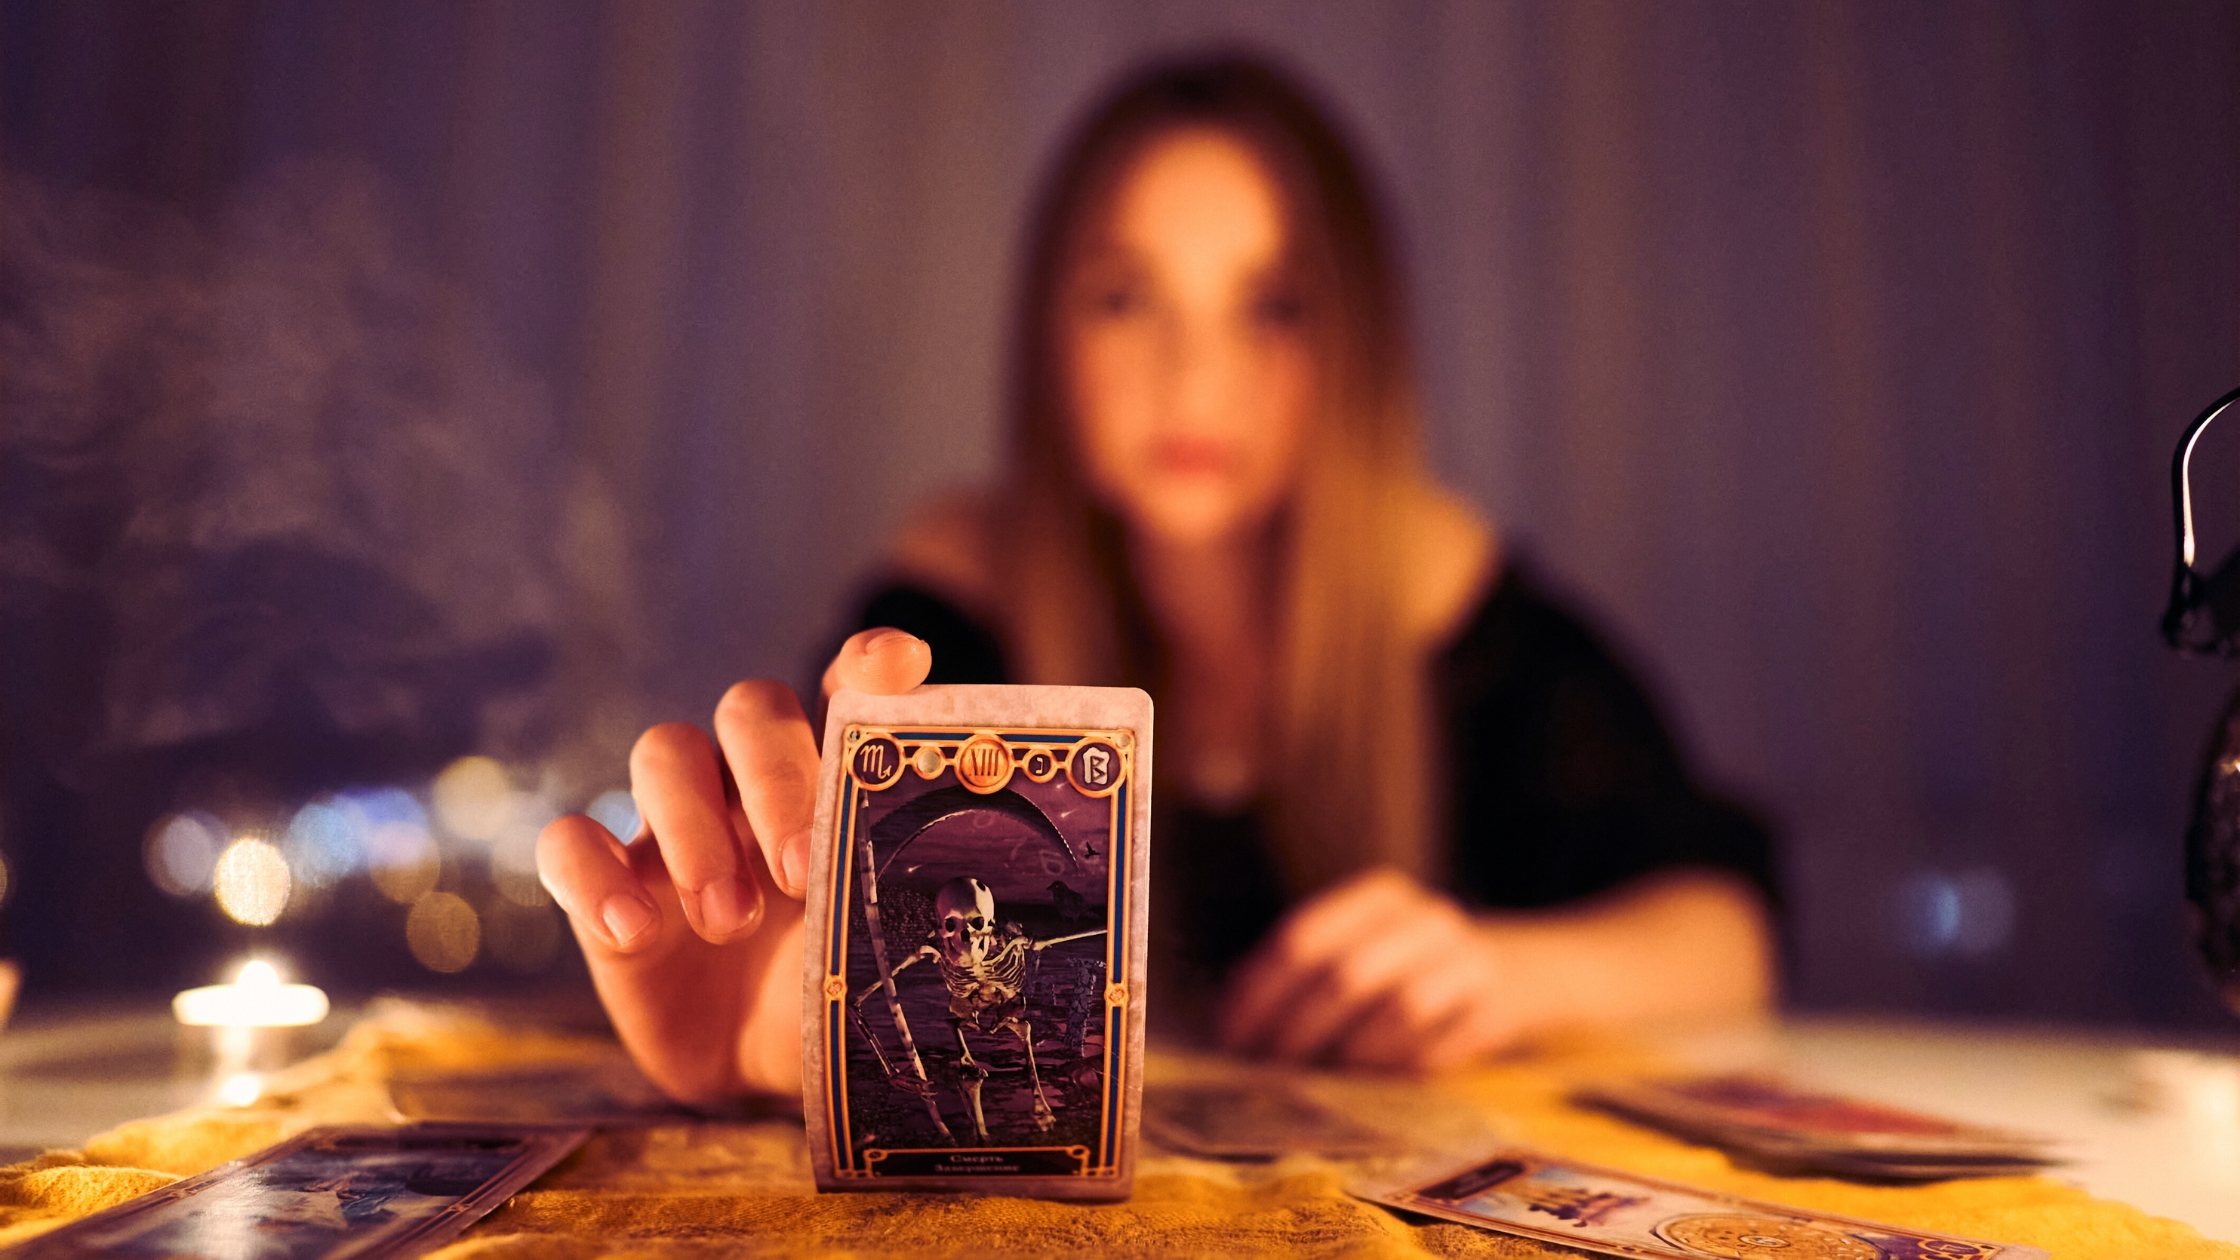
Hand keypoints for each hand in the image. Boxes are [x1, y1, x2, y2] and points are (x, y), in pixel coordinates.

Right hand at [536, 628, 931, 1101]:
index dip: (868, 664)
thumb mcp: (881, 965)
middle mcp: (751, 779)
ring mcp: (672, 822)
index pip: (848, 686)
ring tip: (725, 919)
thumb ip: (909, 922)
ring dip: (694, 828)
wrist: (759, 1066)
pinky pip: (572, 841)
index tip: (897, 664)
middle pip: (749, 710)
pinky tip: (632, 934)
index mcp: (830, 778)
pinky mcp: (605, 879)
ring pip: (663, 753)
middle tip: (802, 875)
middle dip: (776, 778)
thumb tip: (973, 917)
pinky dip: (594, 878)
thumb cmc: (835, 993)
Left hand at [1216, 869, 1528, 1071]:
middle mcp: (1426, 918)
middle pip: (1346, 975)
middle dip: (1298, 1031)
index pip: (1303, 938)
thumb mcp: (1368, 947)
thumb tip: (1233, 1026)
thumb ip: (1307, 973)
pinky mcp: (1499, 1007)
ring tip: (1323, 1078)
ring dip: (1351, 1053)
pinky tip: (1377, 1081)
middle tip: (1269, 1071)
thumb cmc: (1417, 966)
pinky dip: (1400, 1068)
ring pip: (1398, 1009)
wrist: (1532, 971)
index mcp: (1379, 896)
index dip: (1260, 992)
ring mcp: (1469, 959)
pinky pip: (1439, 1047)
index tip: (1232, 1037)